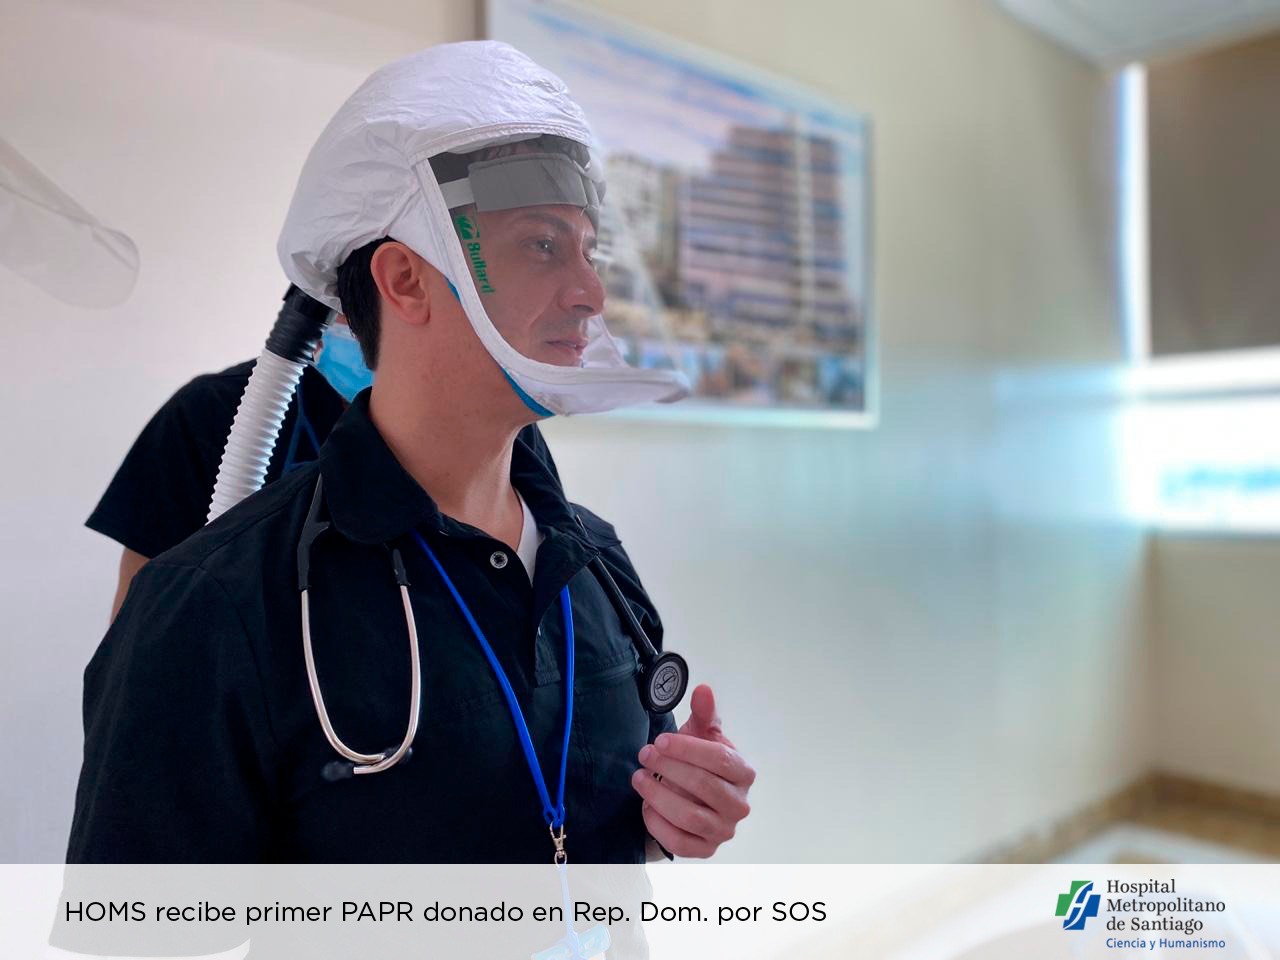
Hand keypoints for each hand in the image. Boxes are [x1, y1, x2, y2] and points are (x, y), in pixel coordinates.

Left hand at [632, 684, 755, 858]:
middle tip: (644, 756)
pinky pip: (680, 842)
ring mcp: (724, 831)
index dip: (688, 750)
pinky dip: (658, 824)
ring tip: (638, 778)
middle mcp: (740, 805)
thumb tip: (703, 689)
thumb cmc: (698, 762)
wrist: (691, 798)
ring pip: (690, 817)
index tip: (660, 741)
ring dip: (659, 796)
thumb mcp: (700, 735)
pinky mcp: (705, 850)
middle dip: (669, 769)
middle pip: (705, 787)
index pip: (720, 760)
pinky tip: (645, 806)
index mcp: (743, 773)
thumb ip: (704, 714)